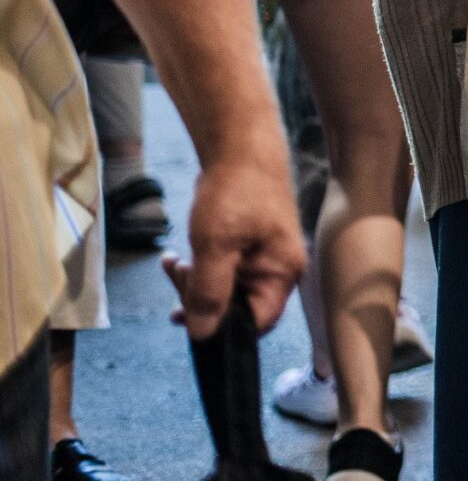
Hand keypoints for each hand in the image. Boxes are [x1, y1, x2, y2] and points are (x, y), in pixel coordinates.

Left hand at [164, 136, 301, 338]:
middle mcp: (278, 268)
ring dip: (194, 283)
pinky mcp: (248, 244)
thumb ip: (209, 293)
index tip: (188, 319)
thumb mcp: (215, 247)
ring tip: (173, 266)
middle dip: (201, 300)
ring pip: (226, 288)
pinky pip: (223, 269)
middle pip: (238, 306)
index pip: (256, 322)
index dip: (222, 327)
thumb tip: (202, 335)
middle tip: (177, 279)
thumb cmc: (236, 193)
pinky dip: (199, 267)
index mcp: (281, 272)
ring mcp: (263, 255)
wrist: (240, 146)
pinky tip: (177, 258)